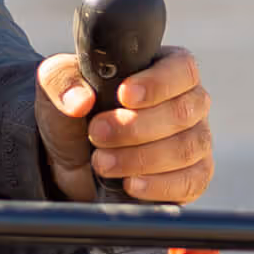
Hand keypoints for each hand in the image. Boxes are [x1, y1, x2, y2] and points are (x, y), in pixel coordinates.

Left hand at [33, 47, 211, 202]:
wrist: (71, 160)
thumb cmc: (74, 114)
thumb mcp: (57, 88)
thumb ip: (62, 82)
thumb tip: (80, 100)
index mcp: (164, 68)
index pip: (182, 69)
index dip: (158, 84)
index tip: (123, 96)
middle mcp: (189, 102)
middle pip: (183, 112)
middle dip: (136, 127)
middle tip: (97, 134)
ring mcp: (196, 140)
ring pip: (186, 148)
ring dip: (141, 158)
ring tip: (102, 162)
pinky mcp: (193, 176)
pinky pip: (191, 181)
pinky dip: (159, 185)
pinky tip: (131, 184)